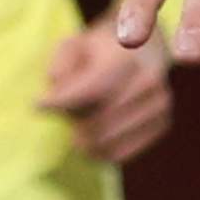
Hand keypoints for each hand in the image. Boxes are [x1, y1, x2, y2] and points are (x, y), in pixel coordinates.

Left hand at [39, 22, 173, 161]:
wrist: (142, 48)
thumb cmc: (98, 50)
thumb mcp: (73, 45)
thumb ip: (60, 68)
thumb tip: (54, 100)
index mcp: (128, 55)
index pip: (93, 89)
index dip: (62, 102)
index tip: (37, 105)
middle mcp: (150, 81)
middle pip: (99, 120)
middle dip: (73, 122)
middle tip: (64, 115)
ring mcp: (160, 104)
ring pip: (108, 140)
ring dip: (85, 138)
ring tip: (79, 124)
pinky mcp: (163, 123)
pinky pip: (120, 153)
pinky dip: (99, 151)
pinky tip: (91, 139)